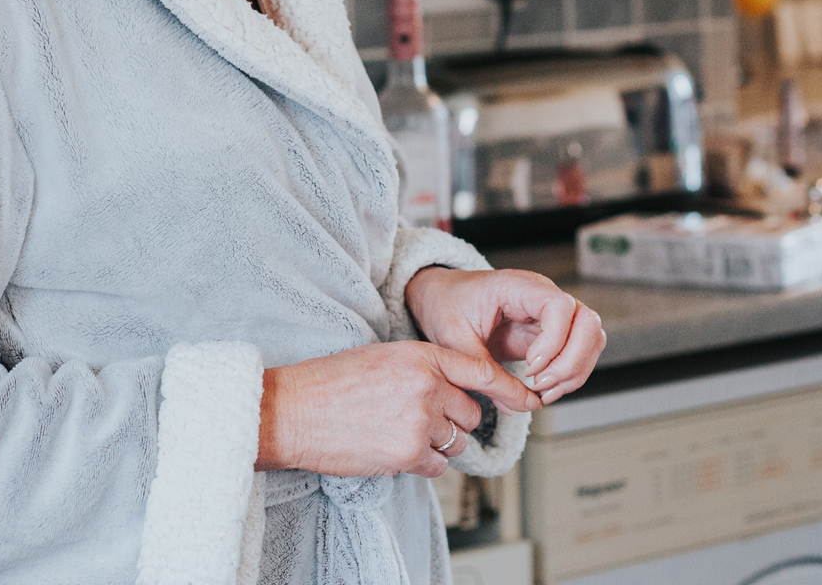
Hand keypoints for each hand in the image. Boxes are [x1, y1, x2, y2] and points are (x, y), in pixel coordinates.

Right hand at [257, 341, 541, 477]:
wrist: (295, 411)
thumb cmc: (333, 382)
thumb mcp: (386, 357)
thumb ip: (425, 368)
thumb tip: (456, 390)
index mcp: (422, 356)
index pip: (480, 371)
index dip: (507, 387)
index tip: (526, 397)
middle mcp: (427, 386)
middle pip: (470, 412)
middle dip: (452, 419)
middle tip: (418, 417)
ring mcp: (420, 421)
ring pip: (455, 441)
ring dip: (436, 442)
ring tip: (398, 431)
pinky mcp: (408, 454)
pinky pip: (438, 465)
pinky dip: (422, 463)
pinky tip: (393, 448)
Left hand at [403, 268, 605, 403]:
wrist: (443, 298)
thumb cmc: (447, 306)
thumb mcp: (453, 339)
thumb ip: (483, 371)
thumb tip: (517, 404)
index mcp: (518, 286)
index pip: (560, 306)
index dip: (553, 342)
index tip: (529, 366)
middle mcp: (543, 296)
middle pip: (588, 322)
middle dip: (571, 362)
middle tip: (539, 385)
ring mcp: (552, 314)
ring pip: (592, 338)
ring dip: (574, 372)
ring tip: (542, 392)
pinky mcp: (552, 333)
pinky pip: (579, 352)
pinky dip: (570, 376)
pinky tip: (544, 390)